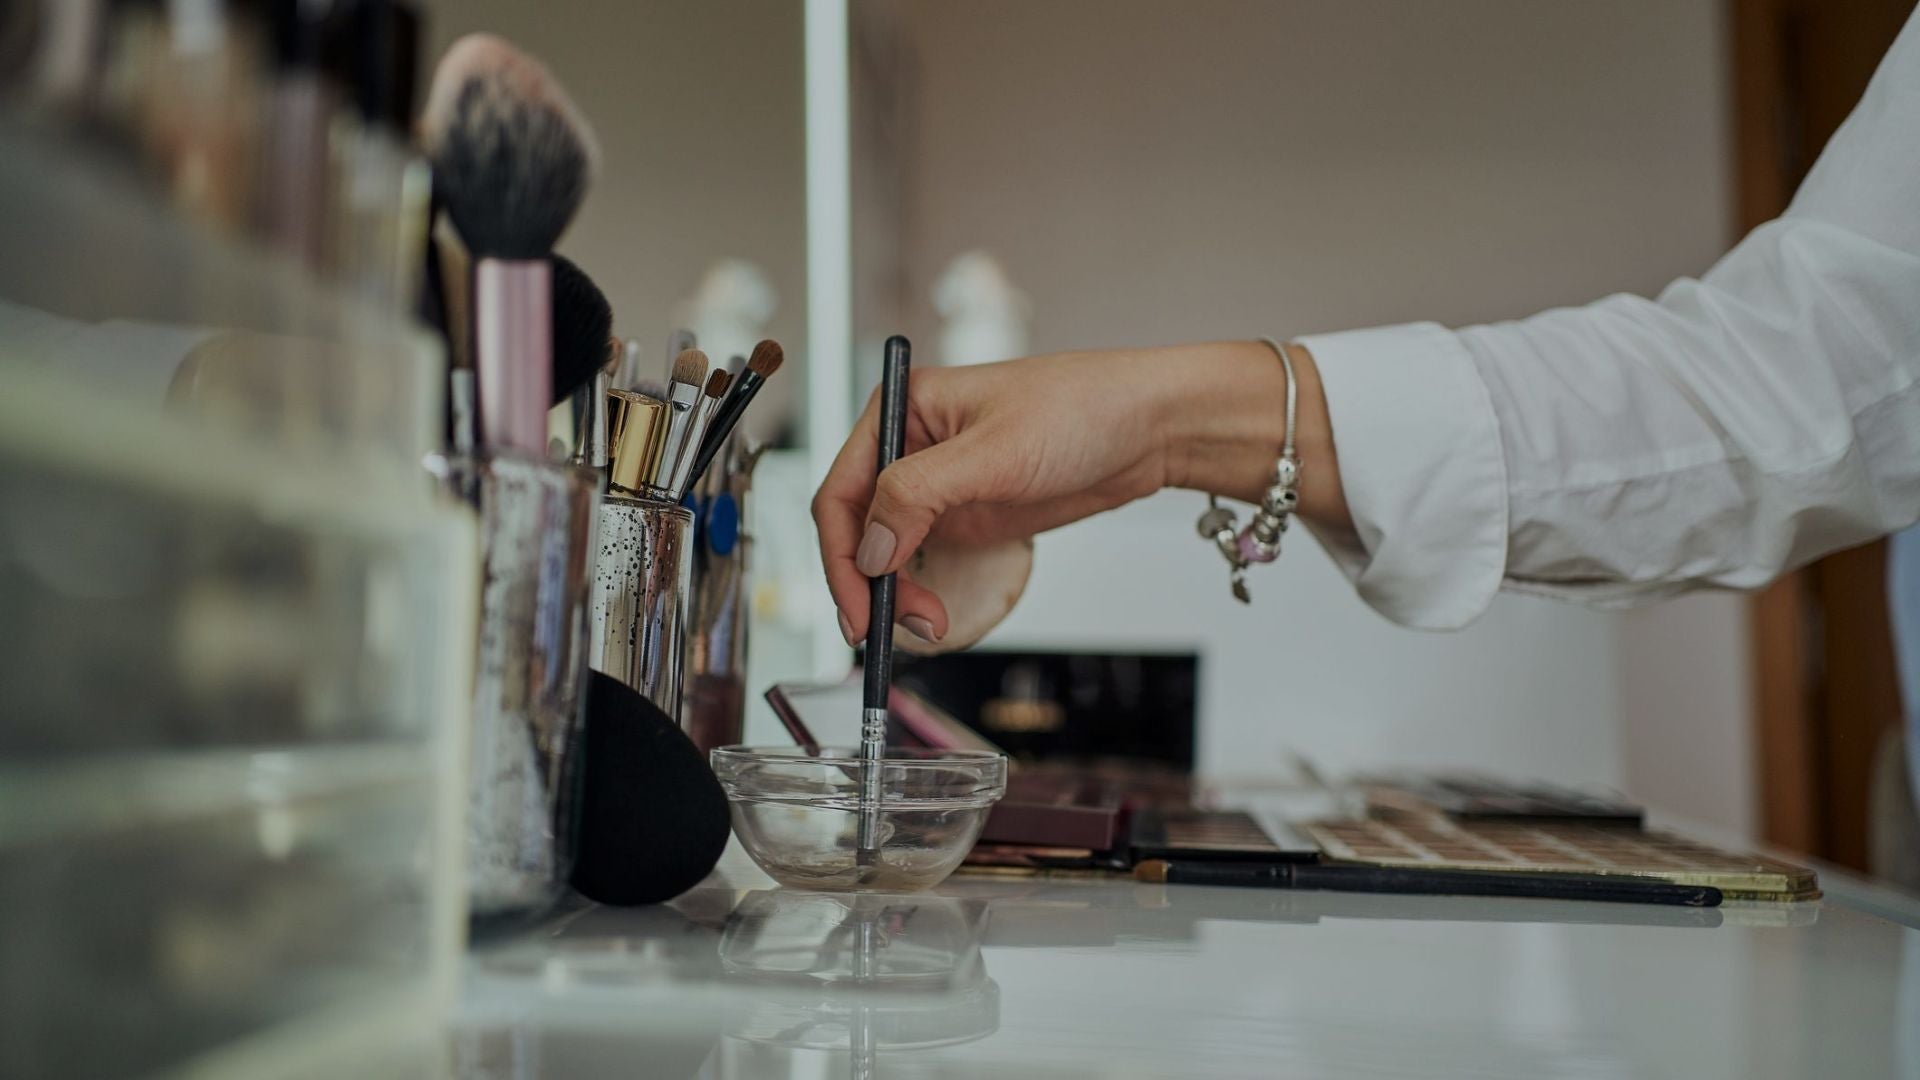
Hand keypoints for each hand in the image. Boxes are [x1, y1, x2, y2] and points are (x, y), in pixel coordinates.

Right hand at [811, 341, 1346, 643]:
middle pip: (858, 529)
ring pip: (888, 552)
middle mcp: (910, 447)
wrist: (1150, 428)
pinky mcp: (966, 514)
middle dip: (870, 584)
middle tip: (896, 629)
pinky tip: (936, 615)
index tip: (860, 606)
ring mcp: (937, 484)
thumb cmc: (1082, 408)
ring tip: (929, 625)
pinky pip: (923, 561)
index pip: (842, 492)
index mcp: (901, 410)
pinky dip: (921, 593)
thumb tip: (870, 548)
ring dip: (896, 595)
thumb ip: (920, 494)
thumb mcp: (996, 451)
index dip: (842, 556)